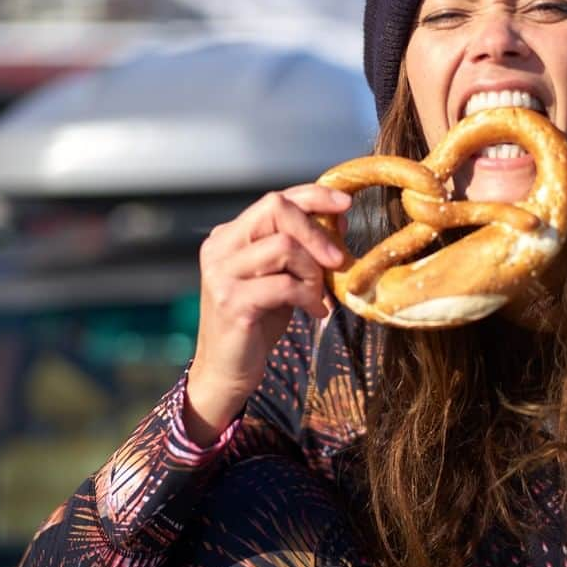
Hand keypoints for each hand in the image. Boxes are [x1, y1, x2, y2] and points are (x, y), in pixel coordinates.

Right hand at [184, 184, 350, 444]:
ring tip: (318, 295)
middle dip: (315, 231)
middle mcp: (220, 247)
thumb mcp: (283, 277)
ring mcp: (221, 273)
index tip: (346, 204)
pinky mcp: (232, 302)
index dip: (313, 196)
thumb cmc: (258, 321)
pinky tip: (316, 312)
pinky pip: (284, 285)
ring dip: (313, 271)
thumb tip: (338, 219)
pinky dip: (309, 296)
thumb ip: (302, 248)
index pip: (275, 199)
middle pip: (275, 209)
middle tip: (338, 260)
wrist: (227, 370)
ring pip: (283, 246)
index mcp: (230, 235)